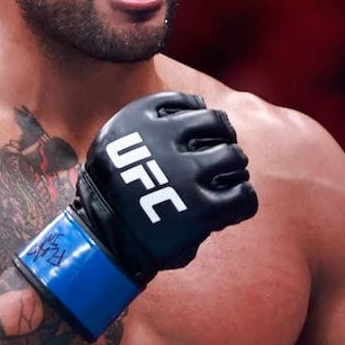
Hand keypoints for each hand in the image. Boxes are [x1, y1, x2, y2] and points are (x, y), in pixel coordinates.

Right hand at [16, 91, 257, 338]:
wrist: (100, 241)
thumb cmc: (111, 195)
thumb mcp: (114, 145)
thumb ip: (149, 127)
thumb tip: (199, 110)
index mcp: (138, 120)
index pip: (188, 103)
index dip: (199, 115)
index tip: (198, 132)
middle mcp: (163, 142)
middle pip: (216, 124)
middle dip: (222, 137)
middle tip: (219, 155)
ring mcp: (185, 175)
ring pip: (233, 156)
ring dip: (235, 167)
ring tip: (228, 179)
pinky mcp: (202, 210)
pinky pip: (243, 196)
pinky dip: (244, 198)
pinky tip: (234, 202)